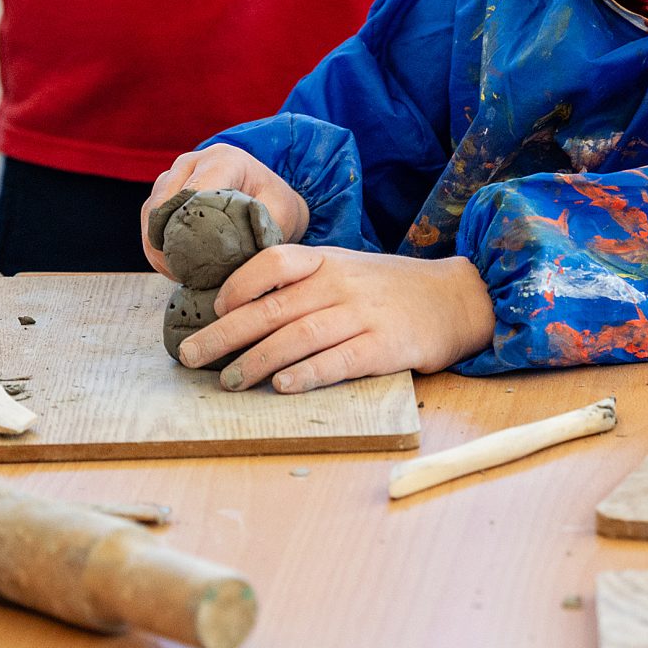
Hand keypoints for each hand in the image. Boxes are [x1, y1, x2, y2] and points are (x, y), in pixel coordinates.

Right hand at [141, 144, 312, 276]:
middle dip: (171, 243)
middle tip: (185, 275)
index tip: (198, 262)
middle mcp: (192, 161)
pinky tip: (173, 267)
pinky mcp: (162, 192)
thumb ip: (258, 235)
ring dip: (160, 247)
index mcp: (223, 160)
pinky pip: (149, 222)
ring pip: (152, 214)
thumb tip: (239, 265)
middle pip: (165, 204)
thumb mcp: (278, 217)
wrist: (267, 195)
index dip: (190, 230)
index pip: (193, 194)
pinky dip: (156, 247)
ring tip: (180, 274)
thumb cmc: (275, 206)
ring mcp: (173, 175)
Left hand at [179, 246, 494, 391]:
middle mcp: (341, 284)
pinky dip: (307, 374)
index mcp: (329, 261)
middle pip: (273, 308)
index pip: (275, 262)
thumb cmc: (392, 289)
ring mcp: (364, 315)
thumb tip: (243, 310)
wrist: (457, 298)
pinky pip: (339, 361)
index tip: (214, 308)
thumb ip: (305, 284)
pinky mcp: (385, 347)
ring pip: (298, 337)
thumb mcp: (348, 270)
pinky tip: (282, 387)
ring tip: (229, 381)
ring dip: (258, 361)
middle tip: (191, 356)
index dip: (239, 285)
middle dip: (225, 333)